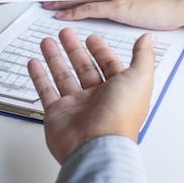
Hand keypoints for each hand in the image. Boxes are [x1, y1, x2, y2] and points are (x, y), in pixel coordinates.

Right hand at [27, 28, 155, 163]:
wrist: (96, 147)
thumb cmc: (120, 116)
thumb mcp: (139, 78)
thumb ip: (143, 56)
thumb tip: (149, 39)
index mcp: (118, 90)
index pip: (108, 66)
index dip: (100, 51)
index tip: (91, 38)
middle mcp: (97, 98)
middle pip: (84, 68)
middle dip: (74, 50)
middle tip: (65, 35)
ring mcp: (76, 106)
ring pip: (63, 76)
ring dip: (54, 58)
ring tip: (47, 42)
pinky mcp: (57, 114)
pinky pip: (46, 91)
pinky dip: (38, 77)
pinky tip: (34, 63)